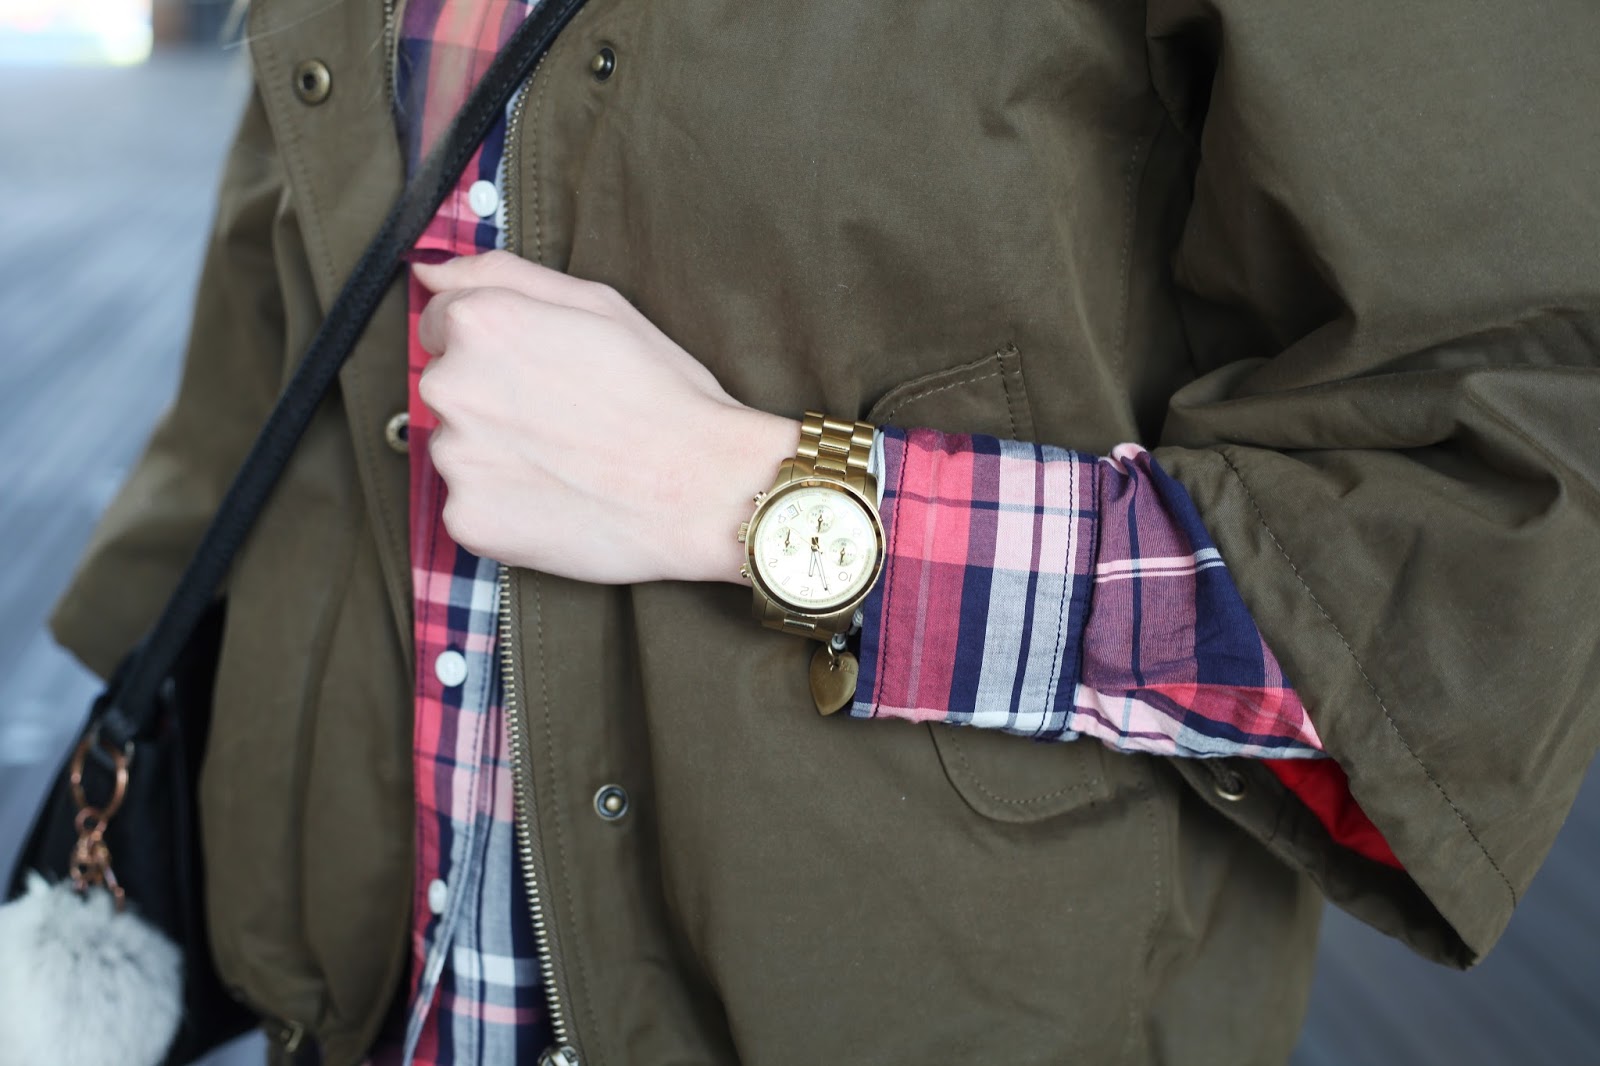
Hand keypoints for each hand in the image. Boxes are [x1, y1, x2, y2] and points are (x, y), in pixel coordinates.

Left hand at [412, 251, 797, 583]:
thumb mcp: (595, 303)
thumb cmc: (660, 392)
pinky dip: (505, 504)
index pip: (441, 323)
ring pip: (459, 448)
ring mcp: (455, 459)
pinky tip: (558, 498)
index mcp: (479, 324)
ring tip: (567, 461)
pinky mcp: (468, 519)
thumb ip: (501, 274)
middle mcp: (451, 387)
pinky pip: (471, 504)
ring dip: (497, 453)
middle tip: (564, 419)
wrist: (701, 489)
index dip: (497, 345)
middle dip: (493, 398)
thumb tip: (428, 269)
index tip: (540, 369)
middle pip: (447, 387)